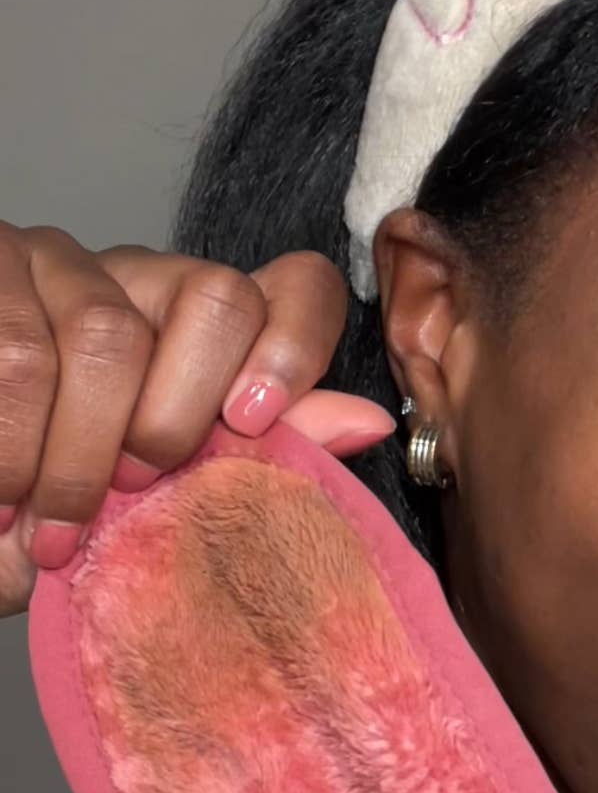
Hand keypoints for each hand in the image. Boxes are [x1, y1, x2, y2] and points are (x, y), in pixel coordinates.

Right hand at [0, 224, 395, 619]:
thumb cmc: (41, 516)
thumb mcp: (151, 510)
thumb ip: (251, 463)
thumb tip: (367, 422)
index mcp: (200, 328)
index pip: (293, 286)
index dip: (295, 345)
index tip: (253, 422)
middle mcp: (137, 278)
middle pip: (216, 301)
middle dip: (179, 420)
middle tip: (130, 493)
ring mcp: (52, 263)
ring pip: (108, 337)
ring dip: (77, 460)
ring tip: (47, 529)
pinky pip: (18, 353)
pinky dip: (13, 450)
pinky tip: (1, 501)